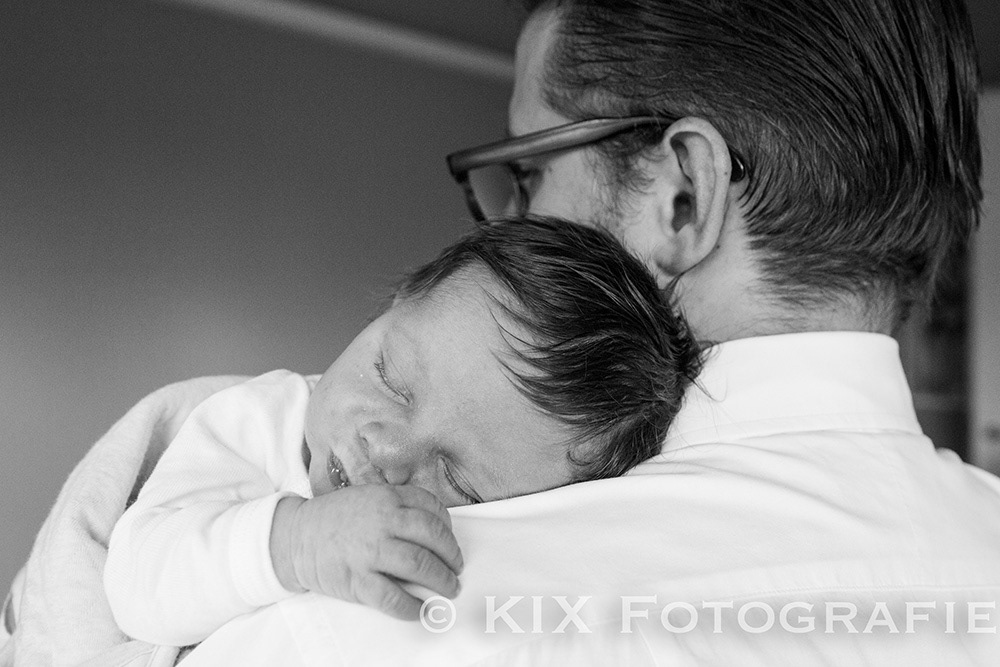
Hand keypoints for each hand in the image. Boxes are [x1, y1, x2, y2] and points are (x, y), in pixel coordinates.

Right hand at [269, 485, 462, 619]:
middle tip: (457, 567)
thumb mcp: (369, 496)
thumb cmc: (335, 518)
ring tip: (449, 588)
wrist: (295, 537)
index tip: (451, 540)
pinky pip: (393, 597)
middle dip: (452, 556)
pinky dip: (413, 607)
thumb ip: (399, 506)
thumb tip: (436, 528)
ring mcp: (370, 551)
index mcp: (387, 498)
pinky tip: (422, 610)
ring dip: (442, 580)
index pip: (432, 509)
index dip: (448, 527)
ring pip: (420, 565)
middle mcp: (382, 522)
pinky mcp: (357, 580)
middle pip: (433, 537)